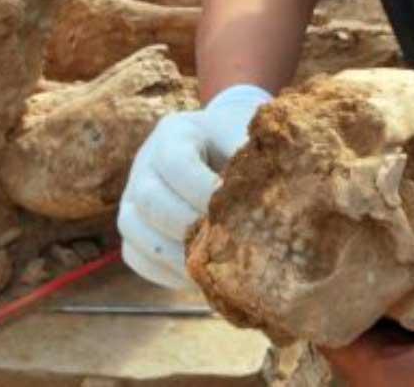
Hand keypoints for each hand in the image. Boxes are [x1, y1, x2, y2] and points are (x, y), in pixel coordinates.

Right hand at [117, 84, 271, 288]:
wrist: (229, 154)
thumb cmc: (245, 146)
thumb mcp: (251, 138)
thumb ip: (258, 153)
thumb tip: (280, 183)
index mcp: (175, 133)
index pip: (176, 162)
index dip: (203, 189)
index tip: (237, 208)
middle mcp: (146, 164)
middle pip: (150, 199)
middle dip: (190, 226)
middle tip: (227, 243)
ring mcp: (133, 197)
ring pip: (135, 231)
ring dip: (176, 255)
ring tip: (215, 269)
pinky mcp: (134, 230)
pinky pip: (136, 257)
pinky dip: (167, 272)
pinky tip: (201, 278)